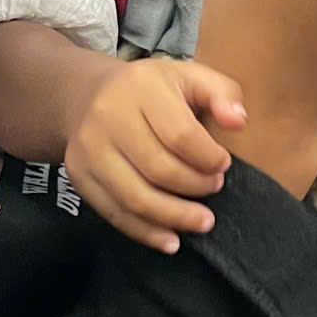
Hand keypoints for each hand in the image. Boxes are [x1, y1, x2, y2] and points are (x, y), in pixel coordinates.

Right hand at [67, 58, 244, 253]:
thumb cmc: (152, 90)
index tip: (223, 165)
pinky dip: (145, 233)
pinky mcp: (78, 175)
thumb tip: (238, 122)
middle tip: (215, 188)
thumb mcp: (190, 76)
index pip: (180, 135)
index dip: (208, 158)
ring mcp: (88, 149)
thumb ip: (222, 94)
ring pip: (135, 197)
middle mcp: (108, 116)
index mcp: (141, 87)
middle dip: (195, 187)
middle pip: (158, 169)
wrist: (88, 96)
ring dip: (174, 217)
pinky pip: (113, 213)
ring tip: (202, 222)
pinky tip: (171, 240)